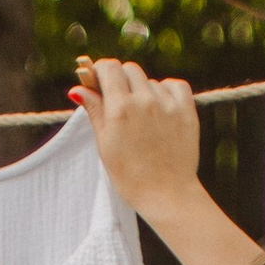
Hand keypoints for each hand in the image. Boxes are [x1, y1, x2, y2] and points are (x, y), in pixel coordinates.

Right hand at [71, 58, 200, 218]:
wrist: (167, 195)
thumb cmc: (130, 177)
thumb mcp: (105, 146)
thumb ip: (94, 112)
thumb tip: (78, 88)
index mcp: (120, 109)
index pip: (109, 68)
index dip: (101, 70)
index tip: (99, 79)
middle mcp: (144, 101)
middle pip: (130, 70)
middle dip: (121, 79)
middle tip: (120, 100)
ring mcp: (167, 104)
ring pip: (151, 81)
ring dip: (144, 91)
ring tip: (143, 118)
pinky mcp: (186, 110)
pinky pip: (175, 85)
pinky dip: (167, 91)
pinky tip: (162, 107)